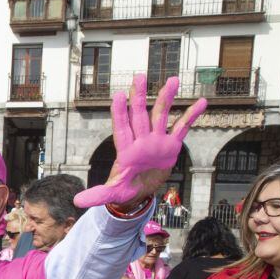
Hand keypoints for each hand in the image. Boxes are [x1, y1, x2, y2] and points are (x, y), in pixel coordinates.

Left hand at [75, 74, 207, 207]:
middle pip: (139, 115)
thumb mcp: (111, 192)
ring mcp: (156, 140)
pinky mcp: (171, 145)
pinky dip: (191, 116)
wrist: (140, 192)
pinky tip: (201, 102)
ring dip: (166, 98)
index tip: (118, 96)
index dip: (120, 113)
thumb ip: (97, 194)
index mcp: (126, 150)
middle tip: (139, 77)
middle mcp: (141, 140)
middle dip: (139, 97)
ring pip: (160, 115)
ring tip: (172, 80)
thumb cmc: (123, 189)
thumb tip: (77, 201)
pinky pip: (182, 128)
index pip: (121, 128)